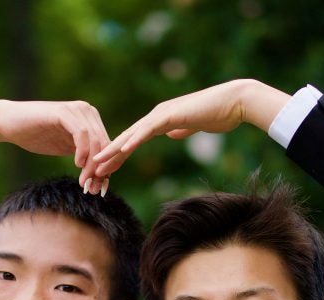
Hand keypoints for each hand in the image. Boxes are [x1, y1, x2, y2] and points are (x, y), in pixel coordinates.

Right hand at [0, 100, 111, 191]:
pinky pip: (81, 134)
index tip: (100, 190)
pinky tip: (77, 165)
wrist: (9, 123)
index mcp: (90, 120)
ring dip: (92, 165)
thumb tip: (102, 179)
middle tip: (93, 190)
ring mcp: (76, 110)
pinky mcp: (63, 112)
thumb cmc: (36, 136)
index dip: (107, 170)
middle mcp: (87, 111)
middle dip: (101, 171)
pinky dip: (83, 151)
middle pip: (104, 145)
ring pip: (95, 141)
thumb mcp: (65, 149)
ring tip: (84, 182)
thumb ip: (84, 158)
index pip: (107, 146)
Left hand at [92, 79, 289, 175]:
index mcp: (160, 120)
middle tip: (90, 171)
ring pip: (131, 134)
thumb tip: (173, 134)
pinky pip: (148, 130)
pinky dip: (133, 140)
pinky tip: (121, 150)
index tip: (103, 169)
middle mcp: (156, 116)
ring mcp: (161, 114)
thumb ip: (181, 129)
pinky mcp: (170, 116)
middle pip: (126, 138)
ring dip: (112, 149)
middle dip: (107, 155)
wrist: (233, 103)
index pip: (133, 140)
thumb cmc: (218, 114)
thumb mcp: (194, 126)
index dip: (117, 155)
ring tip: (96, 163)